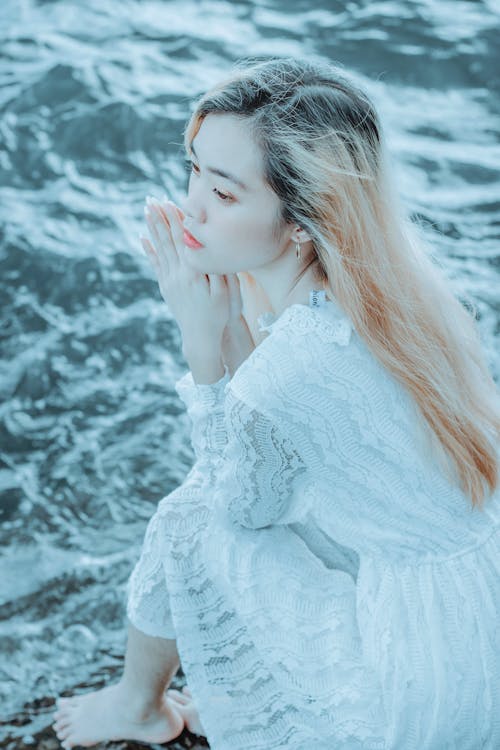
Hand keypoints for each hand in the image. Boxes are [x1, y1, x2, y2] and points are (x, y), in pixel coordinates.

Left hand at [141, 196, 231, 353]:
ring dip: (152, 228)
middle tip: (150, 199)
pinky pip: (155, 264)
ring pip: (159, 249)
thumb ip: (215, 268)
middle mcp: (177, 274)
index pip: (181, 239)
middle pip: (166, 240)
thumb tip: (205, 246)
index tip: (168, 201)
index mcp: (192, 272)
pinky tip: (143, 238)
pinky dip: (148, 250)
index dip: (175, 219)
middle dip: (159, 218)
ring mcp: (169, 281)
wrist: (202, 337)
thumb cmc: (219, 314)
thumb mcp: (225, 291)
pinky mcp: (166, 288)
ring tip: (146, 211)